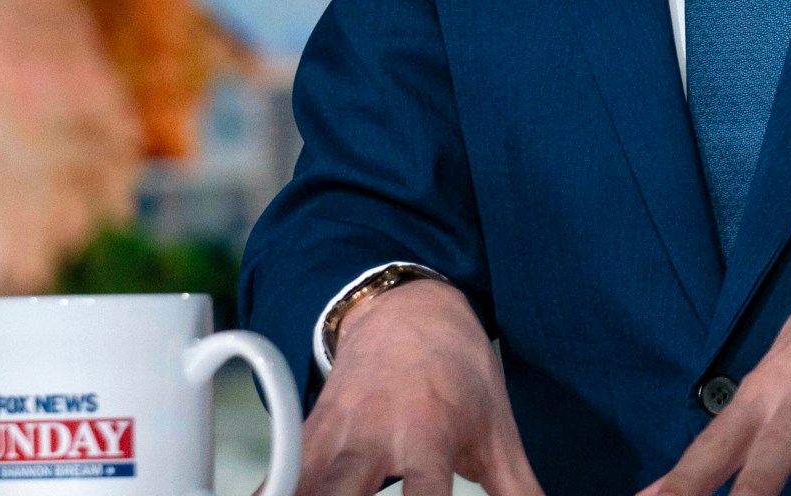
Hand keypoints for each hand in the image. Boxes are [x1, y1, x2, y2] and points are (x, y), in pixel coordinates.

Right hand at [300, 278, 543, 495]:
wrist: (406, 311)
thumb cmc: (458, 374)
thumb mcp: (497, 431)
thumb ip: (519, 491)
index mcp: (428, 436)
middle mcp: (373, 437)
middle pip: (342, 494)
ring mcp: (332, 437)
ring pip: (301, 487)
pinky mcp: (304, 437)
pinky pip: (276, 478)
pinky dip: (271, 495)